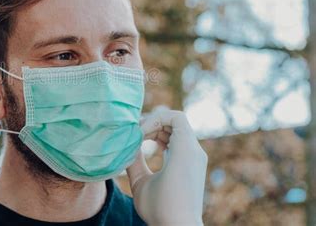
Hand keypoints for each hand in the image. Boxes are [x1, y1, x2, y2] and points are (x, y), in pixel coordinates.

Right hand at [127, 106, 207, 225]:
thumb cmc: (159, 208)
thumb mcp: (140, 181)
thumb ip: (133, 157)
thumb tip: (128, 141)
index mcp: (185, 151)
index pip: (174, 116)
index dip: (154, 119)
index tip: (139, 133)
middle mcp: (195, 151)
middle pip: (175, 122)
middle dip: (153, 124)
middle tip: (135, 135)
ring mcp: (196, 158)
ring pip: (178, 131)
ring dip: (158, 132)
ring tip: (140, 140)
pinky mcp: (193, 166)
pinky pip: (180, 142)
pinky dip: (165, 140)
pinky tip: (151, 149)